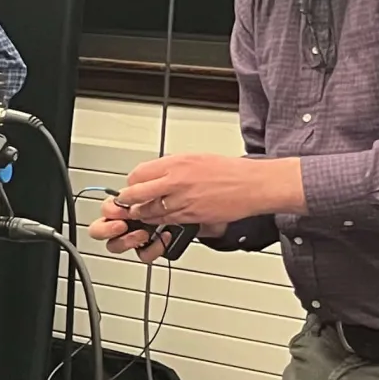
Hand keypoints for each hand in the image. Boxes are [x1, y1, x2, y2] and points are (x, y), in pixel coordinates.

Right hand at [90, 196, 169, 263]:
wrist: (194, 207)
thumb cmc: (175, 195)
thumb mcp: (155, 188)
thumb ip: (138, 190)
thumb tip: (125, 195)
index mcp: (123, 205)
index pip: (104, 210)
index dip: (109, 211)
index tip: (119, 210)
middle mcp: (125, 221)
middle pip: (99, 230)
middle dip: (106, 229)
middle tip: (122, 226)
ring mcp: (135, 236)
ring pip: (116, 246)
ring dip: (127, 241)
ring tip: (143, 234)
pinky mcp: (149, 248)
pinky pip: (142, 255)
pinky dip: (152, 249)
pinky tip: (164, 238)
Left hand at [109, 152, 304, 228]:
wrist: (252, 185)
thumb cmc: (229, 171)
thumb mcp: (195, 158)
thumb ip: (172, 166)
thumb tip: (154, 173)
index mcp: (176, 164)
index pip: (138, 174)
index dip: (131, 183)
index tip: (130, 186)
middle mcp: (176, 181)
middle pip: (136, 194)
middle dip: (128, 201)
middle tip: (126, 203)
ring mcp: (182, 200)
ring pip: (149, 211)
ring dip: (142, 214)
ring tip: (141, 212)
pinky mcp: (191, 216)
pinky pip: (167, 221)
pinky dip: (159, 221)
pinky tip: (159, 219)